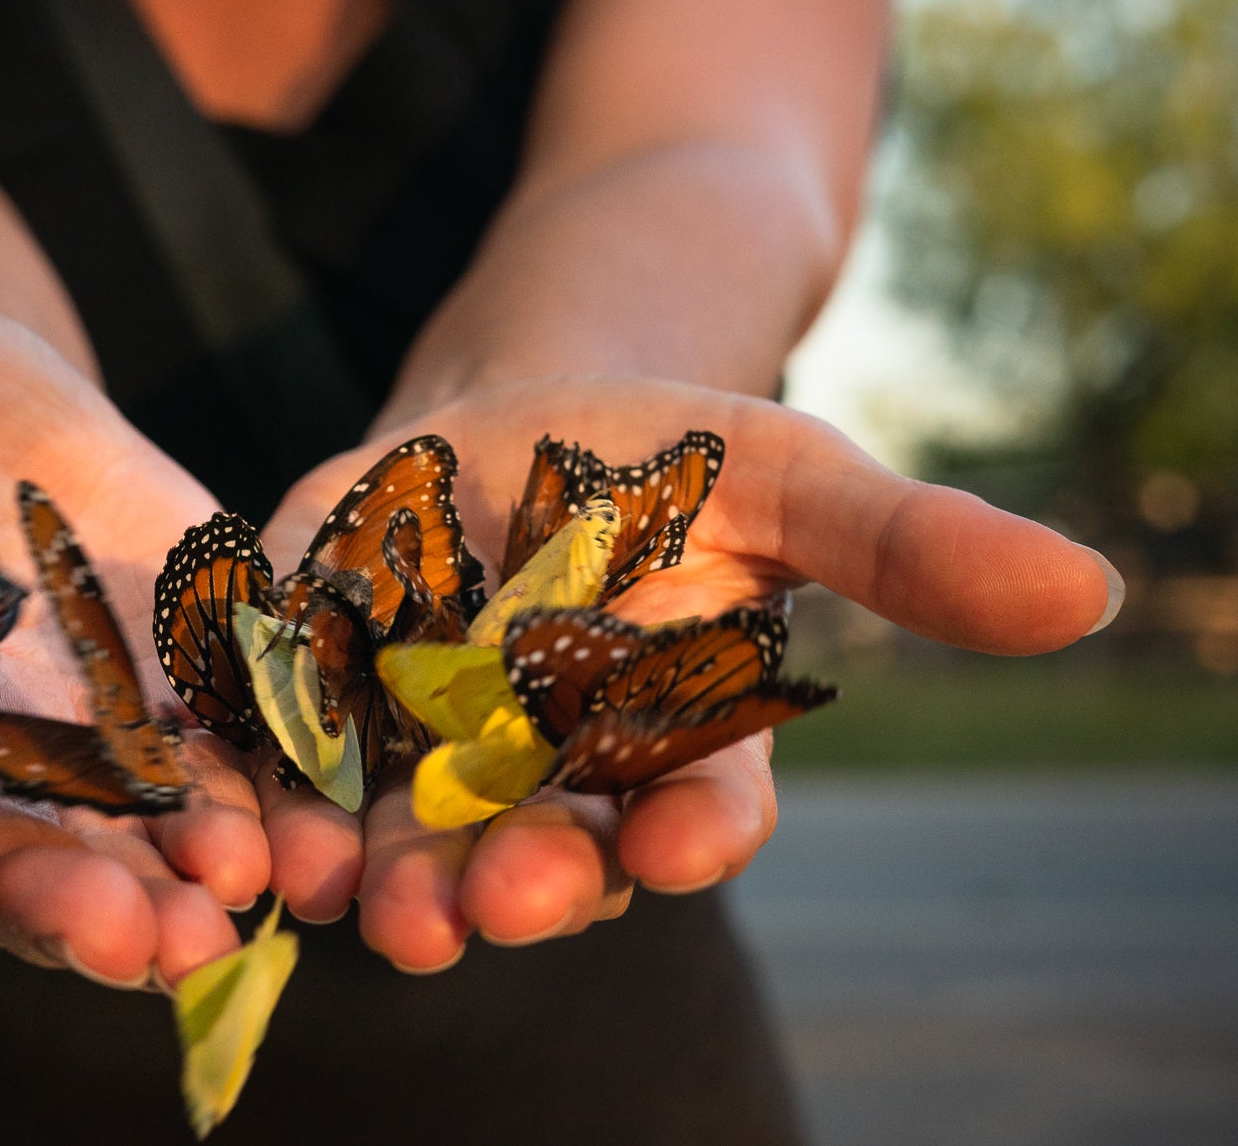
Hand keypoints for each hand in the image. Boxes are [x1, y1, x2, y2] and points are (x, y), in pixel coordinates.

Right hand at [0, 228, 327, 989]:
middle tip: (131, 942)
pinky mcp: (176, 684)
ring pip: (128, 833)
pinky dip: (265, 802)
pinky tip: (313, 833)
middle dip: (66, 897)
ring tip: (238, 912)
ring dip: (180, 884)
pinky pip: (226, 763)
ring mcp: (77, 724)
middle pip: (14, 841)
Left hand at [262, 376, 1120, 971]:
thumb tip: (1086, 590)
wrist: (514, 421)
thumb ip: (905, 544)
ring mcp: (424, 751)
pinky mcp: (318, 695)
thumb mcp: (789, 475)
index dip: (695, 827)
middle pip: (540, 850)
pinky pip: (288, 752)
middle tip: (493, 906)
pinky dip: (264, 779)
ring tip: (355, 889)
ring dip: (380, 868)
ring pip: (406, 832)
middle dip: (518, 880)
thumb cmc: (671, 460)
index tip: (686, 844)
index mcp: (670, 748)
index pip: (699, 807)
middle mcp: (549, 781)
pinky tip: (242, 795)